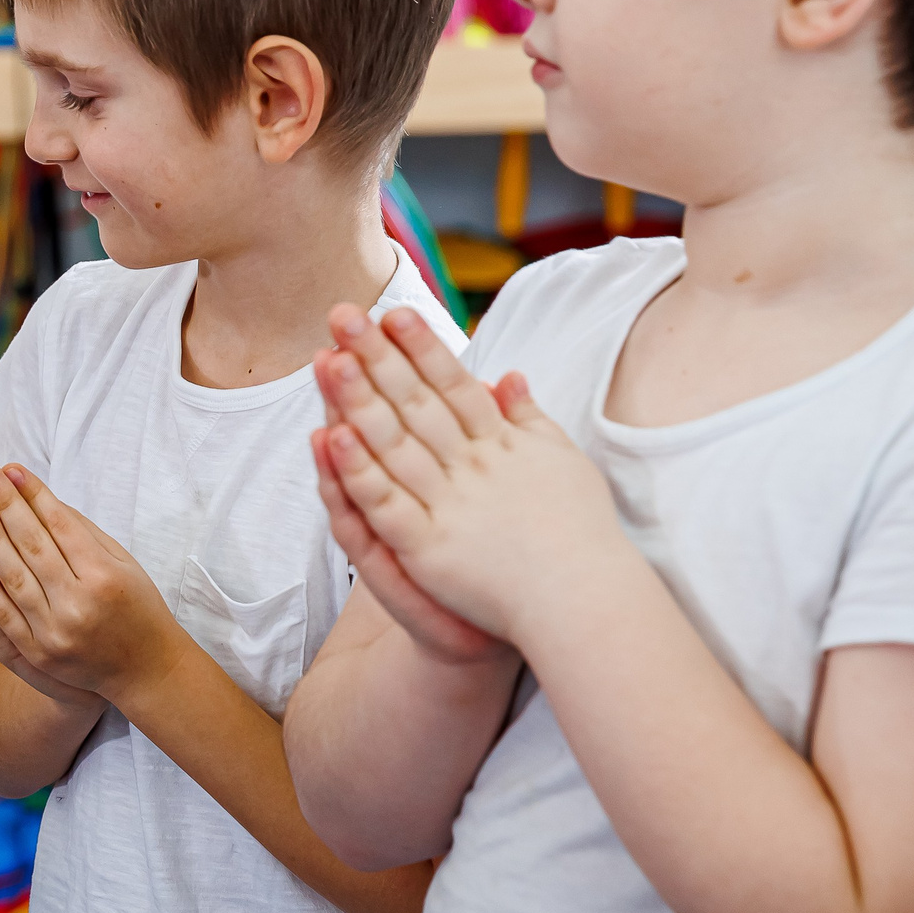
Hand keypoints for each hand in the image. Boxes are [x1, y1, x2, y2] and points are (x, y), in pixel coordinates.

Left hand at [0, 462, 185, 703]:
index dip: (33, 494)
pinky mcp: (39, 653)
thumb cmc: (135, 604)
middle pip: (33, 546)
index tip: (11, 468)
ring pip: (14, 578)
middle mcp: (79, 604)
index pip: (61, 526)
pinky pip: (6, 615)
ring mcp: (56, 632)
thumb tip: (37, 496)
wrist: (146, 668)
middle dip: (5, 506)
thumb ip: (81, 531)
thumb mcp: (122, 561)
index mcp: (104, 576)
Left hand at [314, 305, 623, 648]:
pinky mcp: (429, 548)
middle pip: (416, 402)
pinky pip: (386, 503)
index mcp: (502, 444)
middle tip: (342, 315)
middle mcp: (473, 466)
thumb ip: (530, 418)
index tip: (393, 311)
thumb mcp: (563, 462)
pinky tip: (330, 438)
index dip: (422, 346)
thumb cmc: (580, 534)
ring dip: (359, 400)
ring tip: (328, 360)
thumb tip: (508, 374)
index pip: (455, 384)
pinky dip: (359, 471)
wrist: (586, 601)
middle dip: (377, 356)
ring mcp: (450, 505)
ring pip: (394, 443)